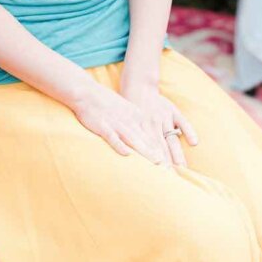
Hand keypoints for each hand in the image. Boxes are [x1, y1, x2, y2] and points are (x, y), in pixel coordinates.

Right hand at [72, 78, 197, 167]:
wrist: (86, 92)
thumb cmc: (105, 103)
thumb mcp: (126, 110)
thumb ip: (137, 123)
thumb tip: (147, 139)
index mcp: (137, 117)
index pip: (154, 136)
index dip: (165, 150)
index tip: (175, 164)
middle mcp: (130, 120)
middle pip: (148, 140)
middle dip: (160, 155)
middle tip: (171, 169)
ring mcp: (117, 123)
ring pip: (134, 139)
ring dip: (145, 151)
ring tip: (156, 163)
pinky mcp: (103, 126)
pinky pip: (112, 137)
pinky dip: (119, 145)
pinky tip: (126, 154)